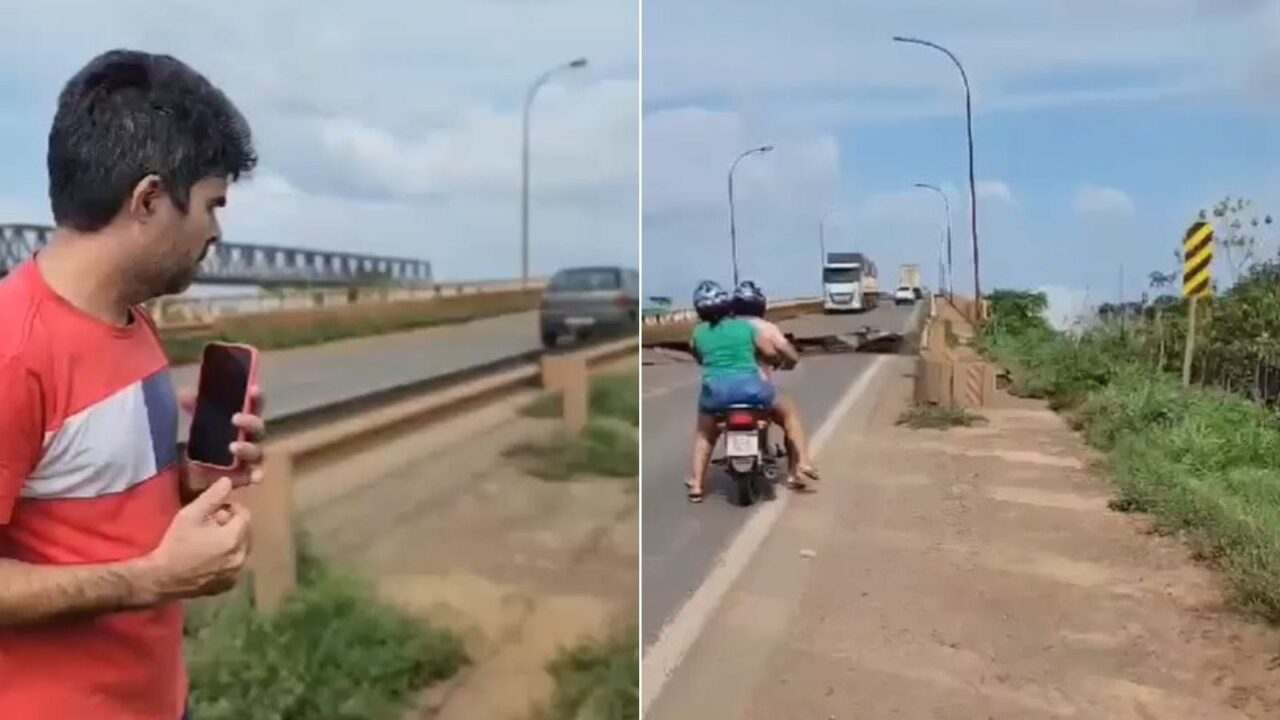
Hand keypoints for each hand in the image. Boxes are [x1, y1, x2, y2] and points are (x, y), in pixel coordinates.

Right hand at [135, 477, 250, 602]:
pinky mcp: (226, 585)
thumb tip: (228, 481)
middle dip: (231, 524)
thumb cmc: (176, 544)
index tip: (215, 510)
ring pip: (240, 549)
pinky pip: (233, 566)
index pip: (245, 515)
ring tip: (208, 540)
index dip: (231, 509)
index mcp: (234, 538)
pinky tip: (209, 558)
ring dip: (230, 541)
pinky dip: (227, 559)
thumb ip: (212, 496)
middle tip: (209, 524)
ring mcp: (235, 574)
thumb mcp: (191, 514)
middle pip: (245, 532)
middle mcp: (240, 557)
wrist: (161, 578)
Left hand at [179, 385, 265, 493]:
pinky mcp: (245, 476)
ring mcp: (249, 458)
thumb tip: (185, 394)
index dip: (257, 398)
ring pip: (258, 452)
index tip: (253, 389)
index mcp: (243, 421)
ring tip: (233, 447)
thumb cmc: (202, 443)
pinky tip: (254, 477)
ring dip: (248, 448)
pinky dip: (257, 475)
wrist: (191, 475)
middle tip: (235, 419)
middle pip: (258, 428)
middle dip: (250, 422)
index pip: (254, 406)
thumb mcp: (197, 423)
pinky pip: (256, 475)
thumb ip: (195, 409)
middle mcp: (250, 438)